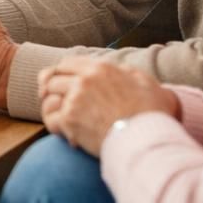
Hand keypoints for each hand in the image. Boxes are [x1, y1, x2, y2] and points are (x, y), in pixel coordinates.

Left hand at [38, 57, 179, 155]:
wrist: (148, 138)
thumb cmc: (153, 113)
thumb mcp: (145, 82)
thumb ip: (127, 72)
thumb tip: (121, 71)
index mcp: (100, 68)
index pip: (67, 64)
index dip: (59, 73)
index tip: (55, 81)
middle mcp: (84, 80)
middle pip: (53, 79)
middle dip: (51, 90)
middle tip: (52, 100)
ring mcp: (75, 99)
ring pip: (49, 98)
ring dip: (52, 108)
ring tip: (58, 118)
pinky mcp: (70, 120)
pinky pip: (51, 119)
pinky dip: (55, 127)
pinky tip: (65, 133)